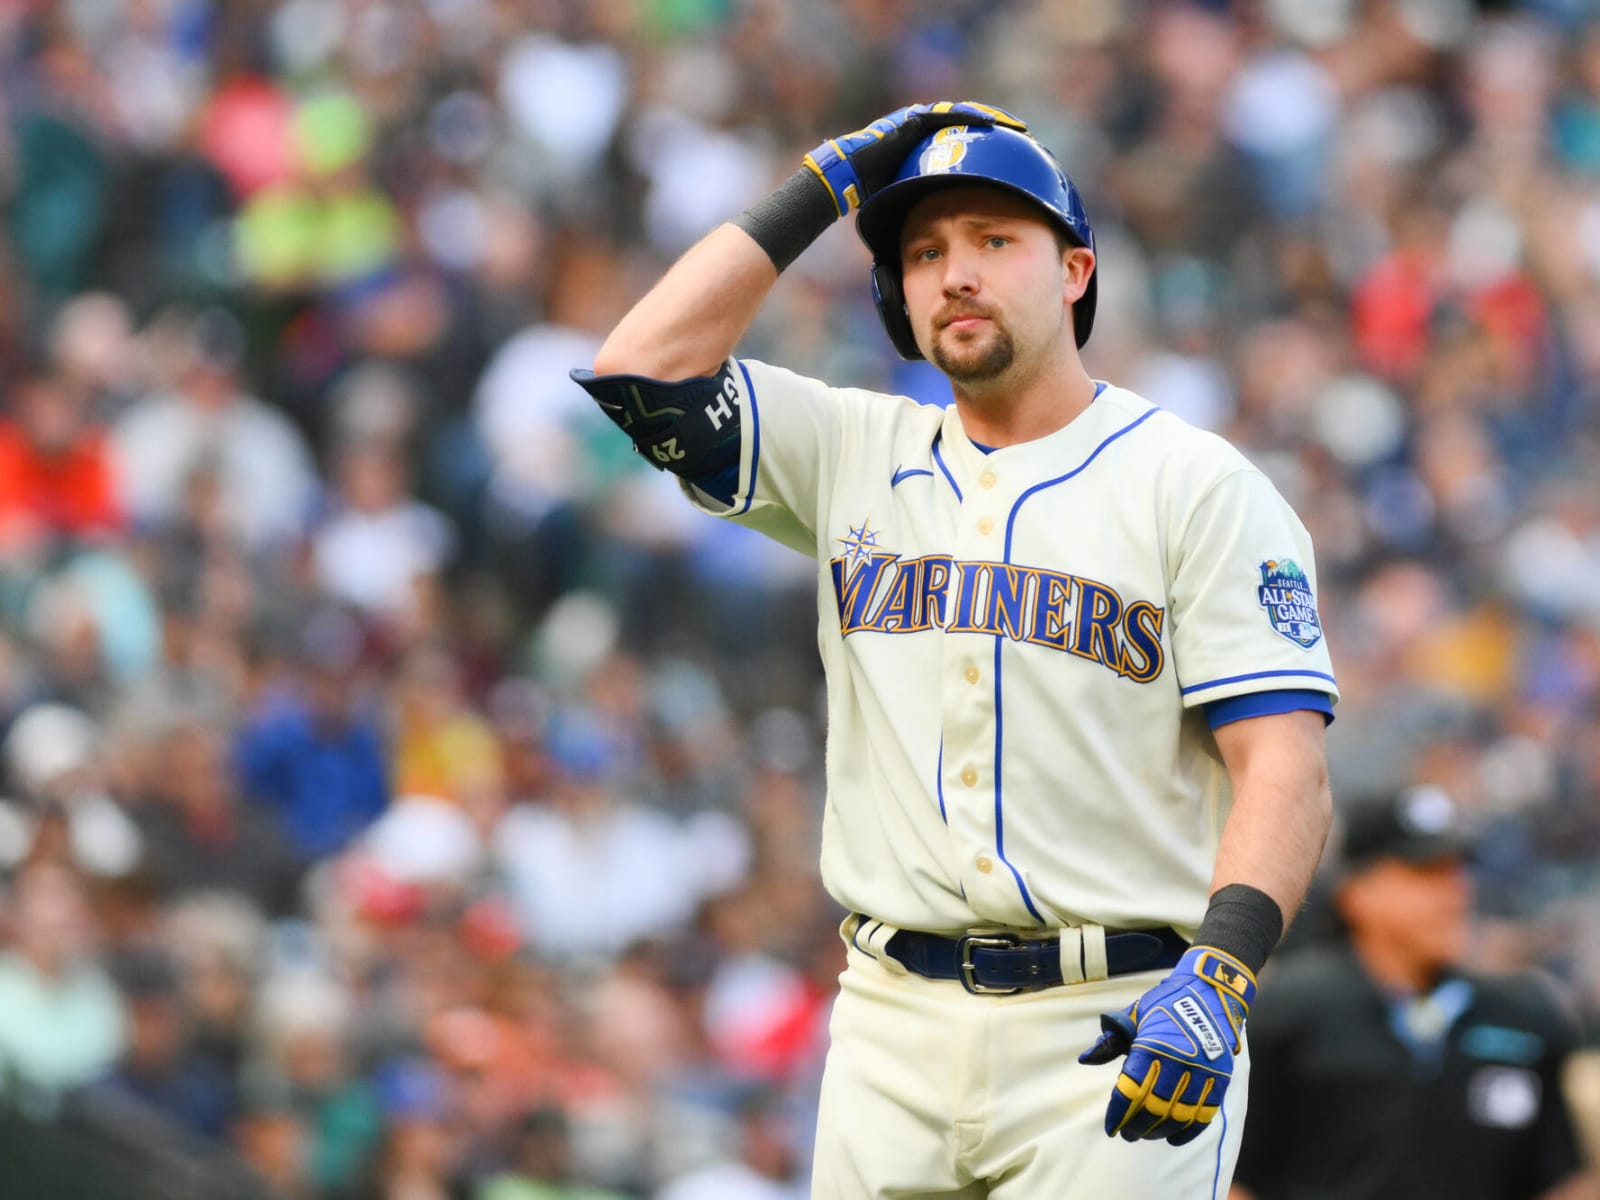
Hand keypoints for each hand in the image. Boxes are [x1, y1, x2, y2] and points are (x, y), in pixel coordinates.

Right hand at [803, 100, 1026, 215]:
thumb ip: (924, 207)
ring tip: (1013, 126)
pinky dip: (969, 118)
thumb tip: (936, 238)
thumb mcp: (908, 201)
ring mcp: (919, 122)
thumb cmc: (872, 193)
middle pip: (968, 126)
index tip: (1011, 157)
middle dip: (995, 128)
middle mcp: (924, 132)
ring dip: (989, 120)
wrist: (847, 178)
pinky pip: (947, 115)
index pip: (963, 144)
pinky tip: (992, 123)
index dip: (987, 148)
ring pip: (962, 116)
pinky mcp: (914, 119)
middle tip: (1021, 135)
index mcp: (925, 149)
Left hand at [1077, 945, 1254, 1145]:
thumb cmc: (1167, 1003)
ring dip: (1160, 1131)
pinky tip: (1173, 1138)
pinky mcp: (1220, 1078)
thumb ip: (1111, 1040)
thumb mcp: (1135, 1014)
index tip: (1111, 1127)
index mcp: (1151, 1045)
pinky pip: (1204, 1114)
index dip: (1118, 1113)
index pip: (1130, 1090)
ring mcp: (1202, 1072)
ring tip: (1147, 1135)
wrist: (1211, 990)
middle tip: (1127, 1134)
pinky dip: (1188, 1131)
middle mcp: (1177, 1061)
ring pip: (1178, 1116)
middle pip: (1153, 1108)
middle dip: (1136, 1126)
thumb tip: (1085, 1059)